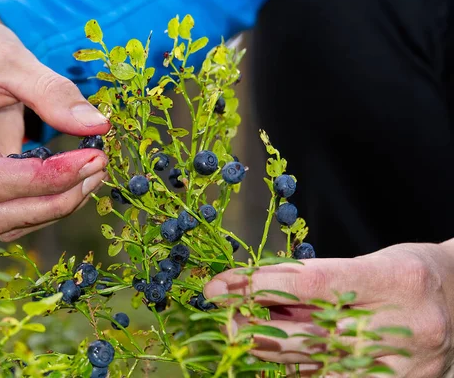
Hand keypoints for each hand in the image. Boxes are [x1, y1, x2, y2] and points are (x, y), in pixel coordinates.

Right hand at [0, 0, 109, 240]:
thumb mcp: (16, 60)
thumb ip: (55, 94)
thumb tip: (99, 126)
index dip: (48, 179)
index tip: (93, 159)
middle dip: (55, 201)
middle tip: (99, 171)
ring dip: (50, 210)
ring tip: (90, 177)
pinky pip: (1, 212)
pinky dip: (39, 206)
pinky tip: (71, 182)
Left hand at [204, 239, 453, 376]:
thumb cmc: (408, 274)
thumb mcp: (368, 262)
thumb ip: (318, 280)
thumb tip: (258, 293)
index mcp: (394, 278)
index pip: (311, 282)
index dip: (258, 286)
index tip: (221, 287)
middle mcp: (403, 324)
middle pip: (311, 332)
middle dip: (257, 327)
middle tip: (228, 321)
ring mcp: (405, 364)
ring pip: (319, 365)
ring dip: (273, 352)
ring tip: (247, 337)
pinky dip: (303, 371)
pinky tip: (281, 359)